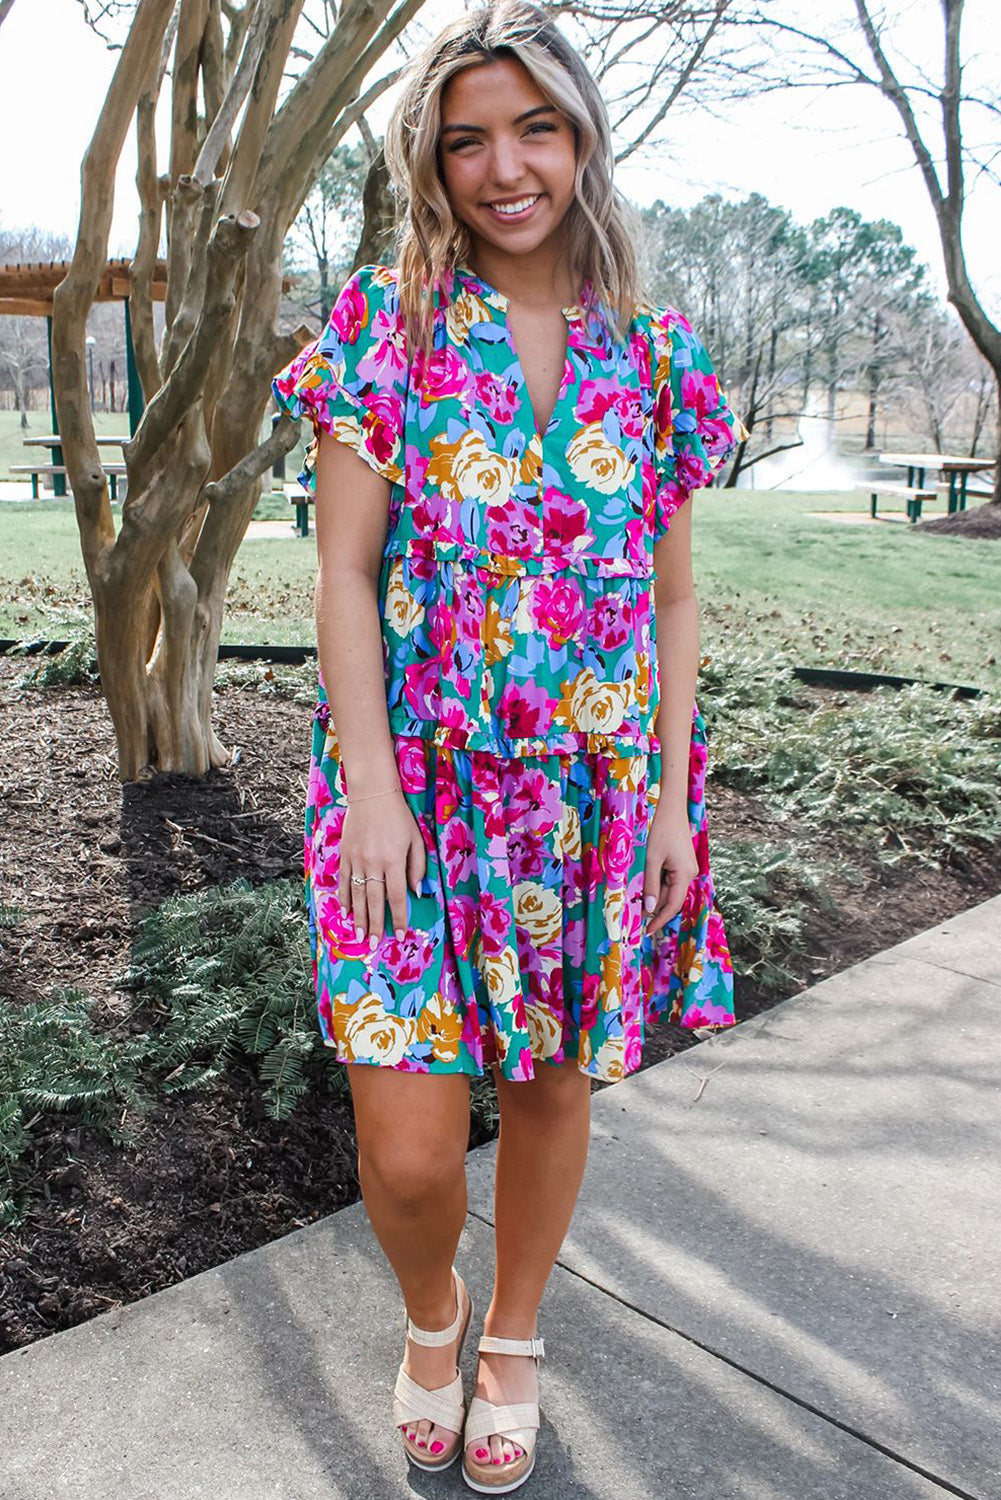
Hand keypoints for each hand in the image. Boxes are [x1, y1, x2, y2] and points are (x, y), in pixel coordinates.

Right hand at [337, 790, 427, 947]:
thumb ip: (417, 867)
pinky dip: (344, 898)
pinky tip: (344, 912)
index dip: (398, 918)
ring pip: (357, 895)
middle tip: (373, 944)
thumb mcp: (416, 839)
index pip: (397, 896)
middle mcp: (374, 863)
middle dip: (375, 925)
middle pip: (375, 901)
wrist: (372, 795)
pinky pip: (344, 881)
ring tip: (358, 936)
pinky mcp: (345, 855)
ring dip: (358, 917)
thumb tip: (416, 892)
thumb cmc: (399, 817)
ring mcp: (357, 860)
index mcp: (393, 861)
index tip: (400, 936)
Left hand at [643, 803, 697, 936]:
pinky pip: (668, 878)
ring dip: (653, 894)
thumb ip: (650, 884)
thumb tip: (649, 908)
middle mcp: (689, 872)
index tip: (647, 931)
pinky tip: (643, 883)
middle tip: (635, 918)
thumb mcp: (651, 859)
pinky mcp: (680, 860)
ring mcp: (686, 866)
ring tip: (635, 901)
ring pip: (668, 888)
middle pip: (671, 897)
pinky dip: (656, 883)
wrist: (669, 806)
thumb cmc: (660, 829)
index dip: (659, 920)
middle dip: (654, 908)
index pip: (673, 905)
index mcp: (685, 874)